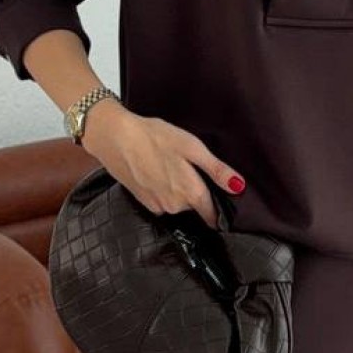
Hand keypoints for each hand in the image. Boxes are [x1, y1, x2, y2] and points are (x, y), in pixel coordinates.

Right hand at [81, 101, 246, 227]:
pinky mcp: (144, 202)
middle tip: (188, 169)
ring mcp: (158, 206)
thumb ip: (217, 170)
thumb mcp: (192, 148)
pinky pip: (162, 202)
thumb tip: (239, 186)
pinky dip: (162, 190)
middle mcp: (175, 206)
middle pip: (195, 207)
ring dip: (178, 191)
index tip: (221, 203)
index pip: (212, 215)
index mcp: (191, 193)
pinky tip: (156, 172)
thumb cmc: (154, 138)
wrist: (114, 137)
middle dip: (196, 192)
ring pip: (178, 204)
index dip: (219, 211)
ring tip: (170, 168)